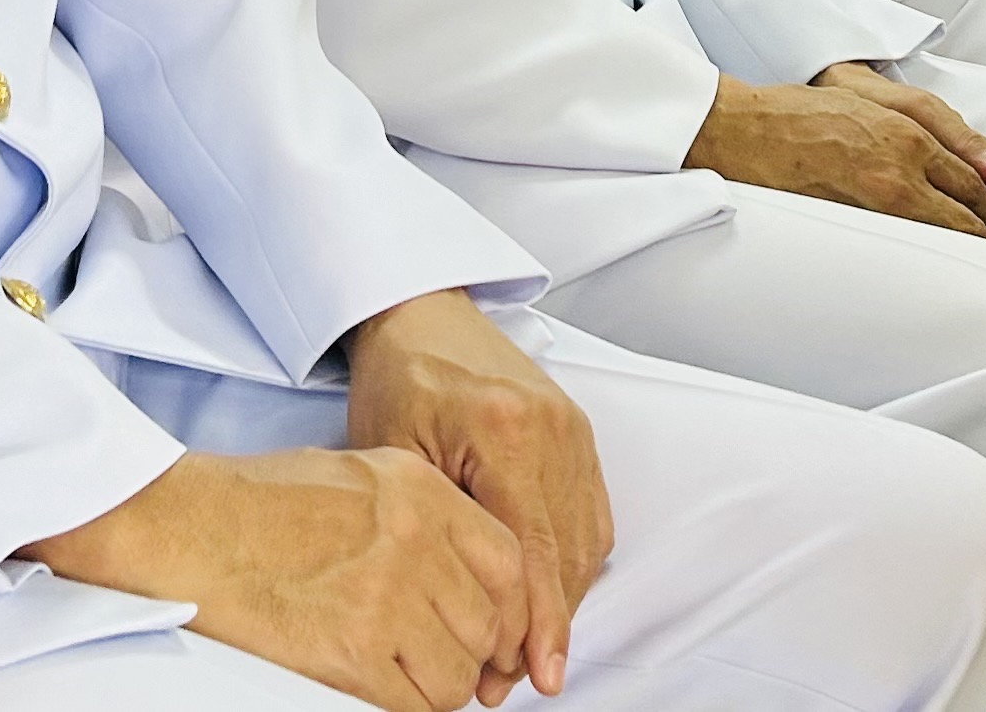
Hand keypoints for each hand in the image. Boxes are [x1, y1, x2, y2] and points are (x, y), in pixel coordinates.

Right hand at [21, 447, 522, 710]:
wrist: (190, 528)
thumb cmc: (260, 500)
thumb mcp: (363, 474)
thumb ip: (425, 515)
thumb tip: (466, 575)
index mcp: (421, 492)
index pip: (510, 563)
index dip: (509, 609)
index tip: (494, 630)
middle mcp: (415, 542)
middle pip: (487, 624)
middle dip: (473, 653)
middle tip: (446, 659)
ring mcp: (386, 599)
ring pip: (457, 674)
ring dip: (438, 684)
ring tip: (404, 671)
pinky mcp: (353, 653)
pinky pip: (415, 704)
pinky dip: (407, 705)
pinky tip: (380, 686)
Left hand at [347, 292, 609, 701]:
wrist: (420, 311)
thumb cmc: (398, 376)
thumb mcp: (394, 456)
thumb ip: (437, 529)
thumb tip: (463, 612)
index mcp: (506, 431)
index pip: (529, 553)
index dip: (526, 626)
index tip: (517, 677)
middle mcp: (554, 430)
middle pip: (564, 557)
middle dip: (544, 629)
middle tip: (514, 682)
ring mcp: (575, 431)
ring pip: (585, 543)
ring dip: (562, 603)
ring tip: (529, 654)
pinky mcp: (580, 434)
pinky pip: (592, 516)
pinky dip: (574, 565)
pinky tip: (549, 599)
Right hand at [686, 65, 985, 246]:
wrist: (739, 130)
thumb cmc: (802, 112)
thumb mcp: (879, 98)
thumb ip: (947, 130)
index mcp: (909, 139)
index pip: (976, 186)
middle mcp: (898, 177)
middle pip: (968, 222)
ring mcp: (872, 209)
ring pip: (941, 244)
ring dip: (960, 254)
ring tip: (962, 264)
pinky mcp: (849, 232)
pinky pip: (903, 257)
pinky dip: (922, 262)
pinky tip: (920, 265)